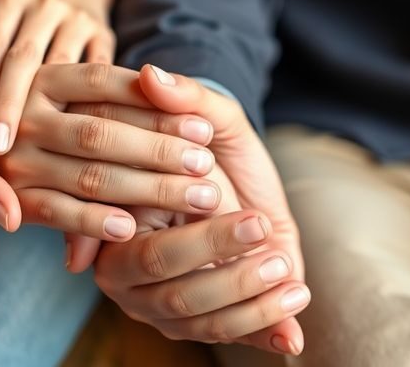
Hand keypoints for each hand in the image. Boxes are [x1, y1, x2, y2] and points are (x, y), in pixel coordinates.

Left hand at [0, 0, 116, 154]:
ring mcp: (78, 18)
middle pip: (23, 57)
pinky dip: (88, 97)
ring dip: (48, 105)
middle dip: (8, 104)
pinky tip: (76, 131)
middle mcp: (44, 5)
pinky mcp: (105, 32)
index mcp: (11, 0)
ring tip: (36, 144)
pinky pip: (98, 68)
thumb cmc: (24, 17)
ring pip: (62, 64)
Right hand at [0, 64, 223, 262]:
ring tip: (198, 196)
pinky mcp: (13, 200)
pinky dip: (94, 221)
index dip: (155, 106)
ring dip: (148, 187)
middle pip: (100, 132)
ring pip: (89, 175)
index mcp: (45, 78)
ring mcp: (15, 160)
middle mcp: (24, 116)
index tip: (205, 125)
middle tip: (207, 163)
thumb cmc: (57, 115)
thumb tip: (156, 77)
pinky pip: (57, 212)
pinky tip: (133, 227)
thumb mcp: (85, 93)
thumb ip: (131, 88)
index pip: (103, 84)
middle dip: (159, 150)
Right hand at [96, 65, 306, 353]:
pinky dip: (259, 331)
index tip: (218, 195)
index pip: (125, 226)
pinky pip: (221, 336)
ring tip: (286, 267)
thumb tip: (152, 74)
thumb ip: (187, 99)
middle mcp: (126, 267)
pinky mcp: (198, 322)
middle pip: (158, 274)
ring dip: (243, 295)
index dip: (172, 217)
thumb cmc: (223, 151)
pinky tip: (293, 329)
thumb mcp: (216, 118)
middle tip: (261, 226)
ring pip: (190, 314)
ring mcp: (157, 301)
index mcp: (117, 215)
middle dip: (212, 252)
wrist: (247, 185)